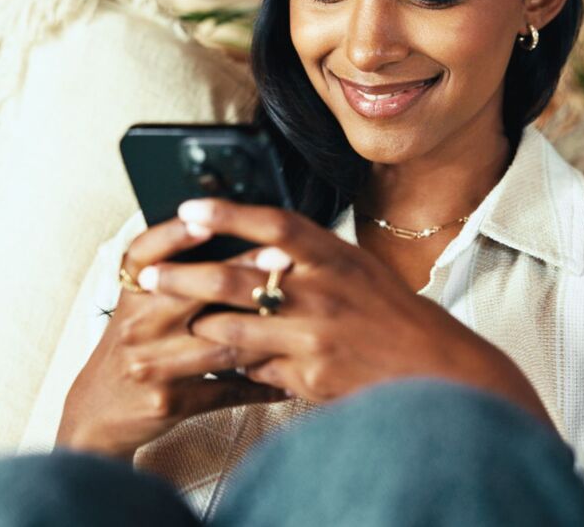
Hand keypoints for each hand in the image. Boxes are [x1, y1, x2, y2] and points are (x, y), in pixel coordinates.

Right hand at [57, 216, 286, 458]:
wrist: (100, 409)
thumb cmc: (134, 347)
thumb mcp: (139, 306)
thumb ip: (174, 277)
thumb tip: (224, 233)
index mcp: (133, 294)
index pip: (145, 254)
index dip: (174, 235)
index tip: (207, 219)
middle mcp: (138, 326)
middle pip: (192, 292)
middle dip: (243, 274)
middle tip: (283, 260)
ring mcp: (152, 364)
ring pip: (218, 344)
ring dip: (264, 335)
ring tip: (302, 320)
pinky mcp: (170, 400)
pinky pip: (225, 391)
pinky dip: (260, 387)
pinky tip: (288, 382)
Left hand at [143, 198, 550, 422]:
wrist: (435, 371)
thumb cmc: (392, 315)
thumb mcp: (356, 269)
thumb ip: (310, 256)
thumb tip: (261, 242)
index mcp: (334, 256)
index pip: (272, 223)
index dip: (227, 213)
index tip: (188, 207)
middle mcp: (321, 291)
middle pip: (235, 278)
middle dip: (184, 277)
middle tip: (149, 275)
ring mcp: (313, 336)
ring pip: (231, 330)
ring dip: (195, 329)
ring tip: (163, 329)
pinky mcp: (308, 376)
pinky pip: (254, 370)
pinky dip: (232, 367)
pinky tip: (208, 369)